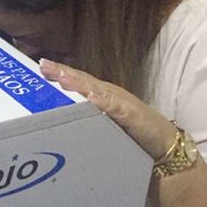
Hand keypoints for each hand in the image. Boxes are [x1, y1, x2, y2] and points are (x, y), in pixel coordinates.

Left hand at [38, 59, 177, 160]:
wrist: (164, 142)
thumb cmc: (134, 131)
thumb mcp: (106, 121)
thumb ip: (87, 116)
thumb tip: (62, 117)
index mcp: (102, 95)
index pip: (79, 81)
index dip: (61, 73)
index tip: (42, 65)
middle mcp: (110, 94)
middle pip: (84, 81)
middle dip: (64, 73)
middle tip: (44, 65)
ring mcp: (121, 103)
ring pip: (96, 90)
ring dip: (79, 83)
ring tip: (62, 77)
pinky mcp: (132, 115)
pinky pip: (115, 108)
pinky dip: (103, 103)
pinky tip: (92, 98)